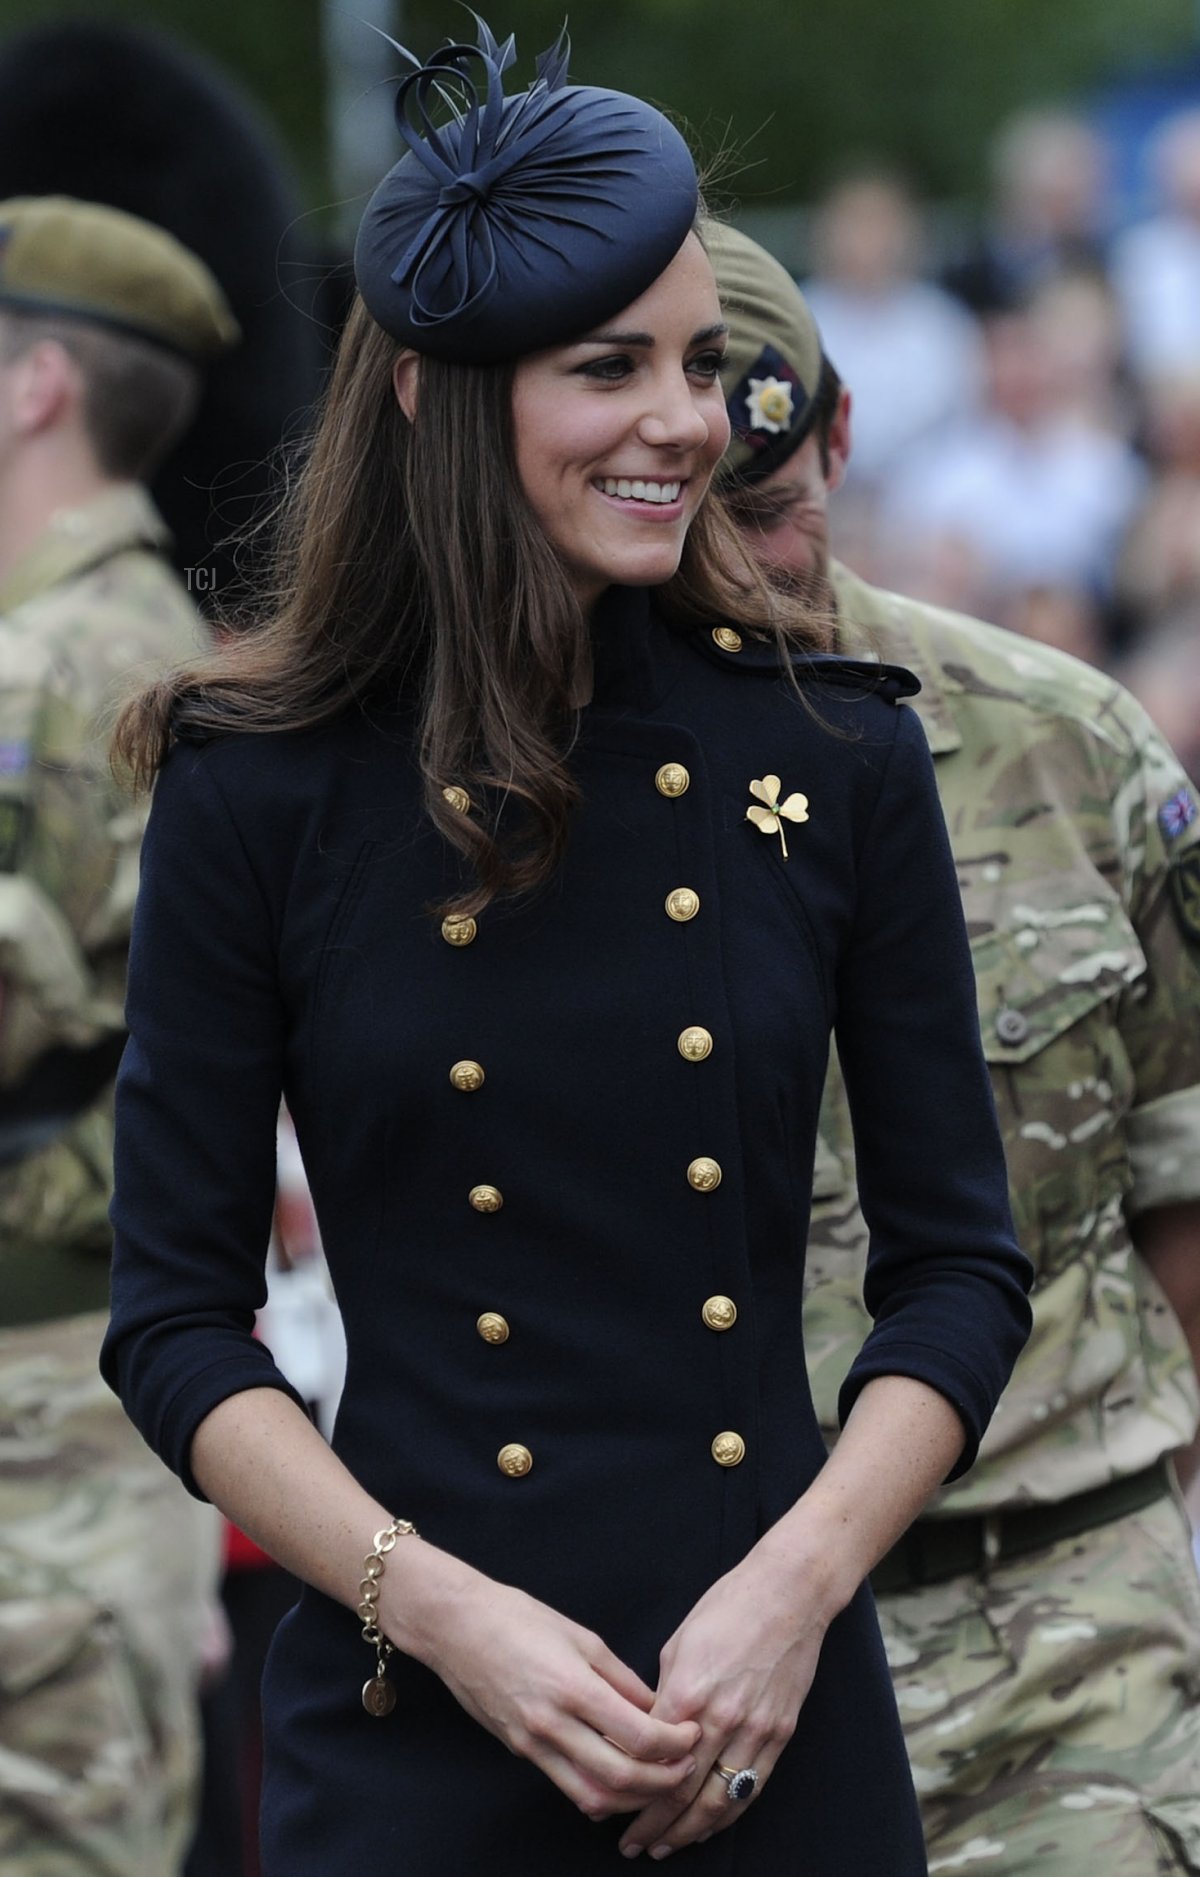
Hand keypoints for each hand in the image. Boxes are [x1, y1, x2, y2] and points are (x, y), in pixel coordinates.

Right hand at [396, 1563, 701, 1820]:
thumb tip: (655, 1708)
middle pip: (621, 1777)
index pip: (638, 1735)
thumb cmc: (517, 1618)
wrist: (456, 1627)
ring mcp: (533, 1742)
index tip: (693, 1736)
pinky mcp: (519, 1750)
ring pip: (593, 1796)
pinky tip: (618, 1780)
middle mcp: (552, 1723)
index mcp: (573, 1686)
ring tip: (657, 1781)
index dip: (675, 1743)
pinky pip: (566, 1785)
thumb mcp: (580, 1636)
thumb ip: (620, 1678)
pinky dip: (598, 1793)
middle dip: (663, 1781)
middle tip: (686, 1767)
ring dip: (633, 1798)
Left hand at [617, 1548, 826, 1858]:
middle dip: (653, 1825)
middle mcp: (721, 1719)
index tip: (611, 1807)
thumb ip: (664, 1694)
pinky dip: (727, 1815)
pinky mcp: (780, 1733)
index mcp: (687, 1693)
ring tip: (665, 1846)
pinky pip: (751, 1788)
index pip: (650, 1761)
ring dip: (688, 1831)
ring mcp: (755, 1730)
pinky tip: (708, 1827)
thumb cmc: (728, 1607)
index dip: (629, 1792)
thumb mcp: (679, 1645)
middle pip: (681, 1792)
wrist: (788, 1593)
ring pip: (718, 1802)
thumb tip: (648, 1730)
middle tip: (632, 1844)